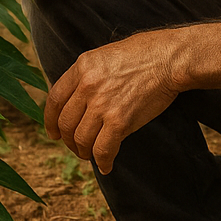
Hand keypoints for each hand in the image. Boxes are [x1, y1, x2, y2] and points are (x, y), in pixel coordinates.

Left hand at [44, 29, 182, 174]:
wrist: (169, 59)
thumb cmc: (144, 54)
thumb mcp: (105, 55)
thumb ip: (88, 75)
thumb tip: (76, 99)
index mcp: (82, 67)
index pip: (54, 99)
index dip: (50, 120)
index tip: (53, 132)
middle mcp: (87, 85)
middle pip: (66, 123)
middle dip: (68, 140)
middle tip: (76, 146)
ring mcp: (102, 104)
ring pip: (81, 139)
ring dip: (83, 152)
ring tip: (90, 155)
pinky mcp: (120, 121)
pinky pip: (103, 149)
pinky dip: (103, 162)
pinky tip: (106, 166)